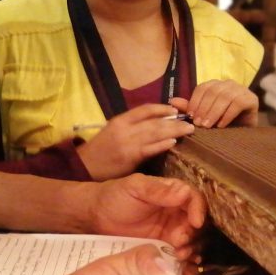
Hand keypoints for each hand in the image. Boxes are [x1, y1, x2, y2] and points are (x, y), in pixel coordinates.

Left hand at [67, 173, 204, 254]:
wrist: (95, 217)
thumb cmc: (114, 196)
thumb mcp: (134, 187)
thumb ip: (157, 189)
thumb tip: (184, 192)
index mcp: (172, 194)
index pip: (194, 199)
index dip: (199, 210)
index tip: (195, 222)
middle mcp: (176, 213)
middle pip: (197, 224)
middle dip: (193, 234)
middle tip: (180, 242)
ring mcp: (170, 233)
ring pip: (191, 241)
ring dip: (190, 249)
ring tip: (178, 255)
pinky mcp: (162, 249)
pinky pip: (179, 256)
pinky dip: (183, 261)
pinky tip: (179, 265)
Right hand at [75, 105, 194, 179]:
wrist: (85, 166)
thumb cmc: (101, 150)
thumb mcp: (113, 132)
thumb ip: (131, 127)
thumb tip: (156, 124)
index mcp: (120, 120)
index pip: (145, 109)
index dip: (162, 108)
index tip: (175, 110)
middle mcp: (124, 128)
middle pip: (154, 121)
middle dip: (174, 120)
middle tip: (190, 122)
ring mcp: (127, 142)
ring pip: (155, 133)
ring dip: (174, 131)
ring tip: (188, 130)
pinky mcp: (130, 157)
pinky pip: (150, 148)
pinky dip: (162, 144)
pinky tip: (173, 143)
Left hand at [173, 80, 257, 127]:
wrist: (244, 131)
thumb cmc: (222, 121)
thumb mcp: (204, 115)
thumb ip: (190, 108)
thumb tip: (172, 101)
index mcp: (215, 85)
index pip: (202, 88)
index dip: (195, 101)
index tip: (190, 116)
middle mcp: (228, 83)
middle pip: (213, 92)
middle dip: (204, 108)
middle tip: (198, 124)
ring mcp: (241, 89)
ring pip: (224, 97)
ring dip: (214, 112)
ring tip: (208, 126)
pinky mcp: (251, 98)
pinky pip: (238, 104)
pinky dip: (227, 115)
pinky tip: (221, 125)